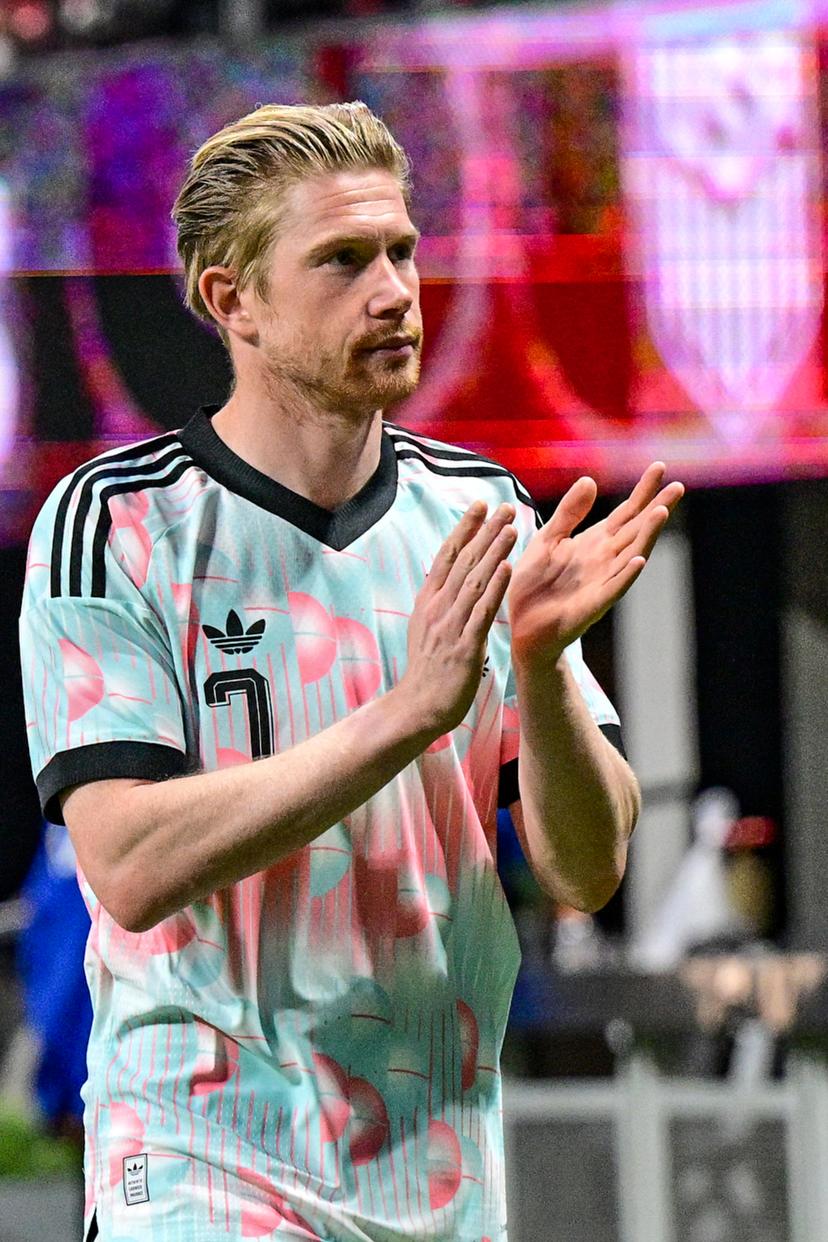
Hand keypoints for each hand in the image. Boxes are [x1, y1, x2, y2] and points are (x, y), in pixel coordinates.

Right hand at [400, 501, 516, 736]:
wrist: (418, 706)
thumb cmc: (428, 669)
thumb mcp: (426, 627)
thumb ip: (439, 602)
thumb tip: (448, 579)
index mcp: (428, 601)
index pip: (447, 556)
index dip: (464, 528)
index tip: (480, 504)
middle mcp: (438, 607)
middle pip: (463, 561)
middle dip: (484, 531)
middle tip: (505, 505)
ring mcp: (450, 625)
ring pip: (474, 580)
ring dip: (493, 551)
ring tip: (511, 527)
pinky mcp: (464, 646)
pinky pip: (482, 611)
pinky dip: (495, 588)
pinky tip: (508, 568)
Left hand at [508, 463, 683, 667]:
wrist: (520, 627)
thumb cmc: (534, 585)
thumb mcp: (547, 539)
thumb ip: (569, 513)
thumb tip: (590, 479)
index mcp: (594, 543)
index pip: (625, 513)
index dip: (643, 491)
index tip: (660, 467)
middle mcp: (605, 560)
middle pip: (636, 530)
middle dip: (656, 508)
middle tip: (678, 486)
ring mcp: (602, 583)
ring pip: (631, 555)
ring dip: (647, 535)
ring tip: (660, 513)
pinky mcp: (592, 606)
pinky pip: (613, 588)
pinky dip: (627, 574)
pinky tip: (639, 559)